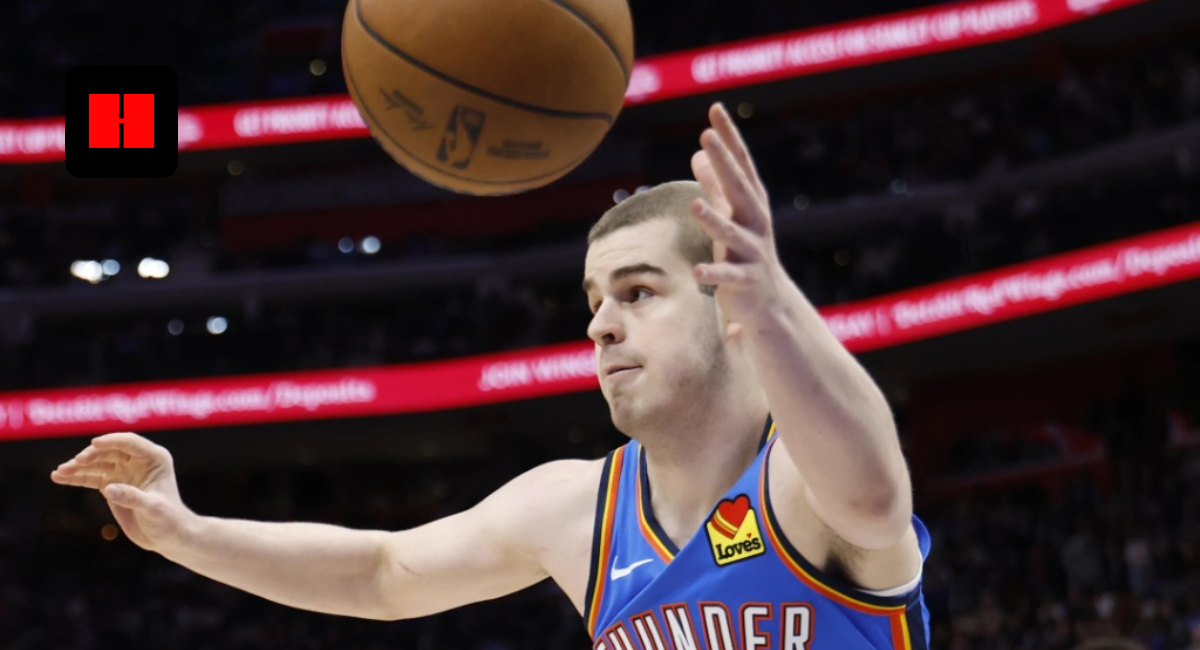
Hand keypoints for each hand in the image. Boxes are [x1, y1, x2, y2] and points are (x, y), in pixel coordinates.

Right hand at [50, 432, 193, 551]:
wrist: (166, 536)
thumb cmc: (168, 520)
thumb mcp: (153, 509)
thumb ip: (132, 497)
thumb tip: (108, 488)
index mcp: (154, 459)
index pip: (131, 443)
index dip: (112, 441)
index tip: (94, 443)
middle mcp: (138, 461)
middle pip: (110, 451)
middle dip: (91, 455)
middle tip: (76, 462)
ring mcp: (123, 472)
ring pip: (97, 464)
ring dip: (78, 467)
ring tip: (59, 472)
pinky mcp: (112, 485)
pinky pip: (91, 478)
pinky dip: (76, 478)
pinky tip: (58, 477)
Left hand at [689, 103, 788, 333]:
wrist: (768, 300)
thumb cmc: (745, 251)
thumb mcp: (731, 214)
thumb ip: (714, 185)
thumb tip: (699, 152)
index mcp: (750, 204)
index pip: (739, 164)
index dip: (728, 138)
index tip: (715, 109)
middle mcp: (755, 223)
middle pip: (739, 189)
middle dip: (725, 163)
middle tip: (707, 137)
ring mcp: (752, 251)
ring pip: (732, 233)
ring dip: (714, 220)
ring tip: (694, 206)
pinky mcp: (745, 281)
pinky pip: (727, 276)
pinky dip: (713, 273)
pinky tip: (697, 271)